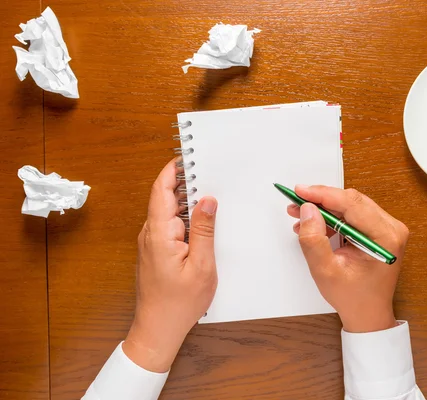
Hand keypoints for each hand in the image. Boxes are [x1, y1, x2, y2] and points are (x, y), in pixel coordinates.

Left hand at [123, 158, 217, 371]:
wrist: (158, 329)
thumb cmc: (179, 303)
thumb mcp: (201, 265)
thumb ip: (204, 230)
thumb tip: (207, 200)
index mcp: (159, 233)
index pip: (162, 190)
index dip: (172, 170)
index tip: (187, 155)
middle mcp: (150, 234)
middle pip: (166, 198)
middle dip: (185, 182)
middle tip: (209, 173)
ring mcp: (152, 243)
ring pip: (169, 212)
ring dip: (187, 202)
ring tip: (210, 194)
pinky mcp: (157, 251)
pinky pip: (170, 226)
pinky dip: (185, 218)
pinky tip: (202, 221)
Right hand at [287, 185, 408, 332]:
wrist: (368, 314)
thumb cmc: (353, 298)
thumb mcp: (326, 272)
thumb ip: (314, 240)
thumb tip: (308, 211)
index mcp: (386, 237)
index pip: (352, 204)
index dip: (323, 195)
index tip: (300, 191)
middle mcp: (391, 228)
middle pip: (351, 201)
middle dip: (321, 201)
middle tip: (295, 204)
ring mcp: (387, 228)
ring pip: (350, 206)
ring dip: (324, 210)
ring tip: (300, 217)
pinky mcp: (379, 230)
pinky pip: (353, 215)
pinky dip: (332, 218)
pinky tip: (315, 226)